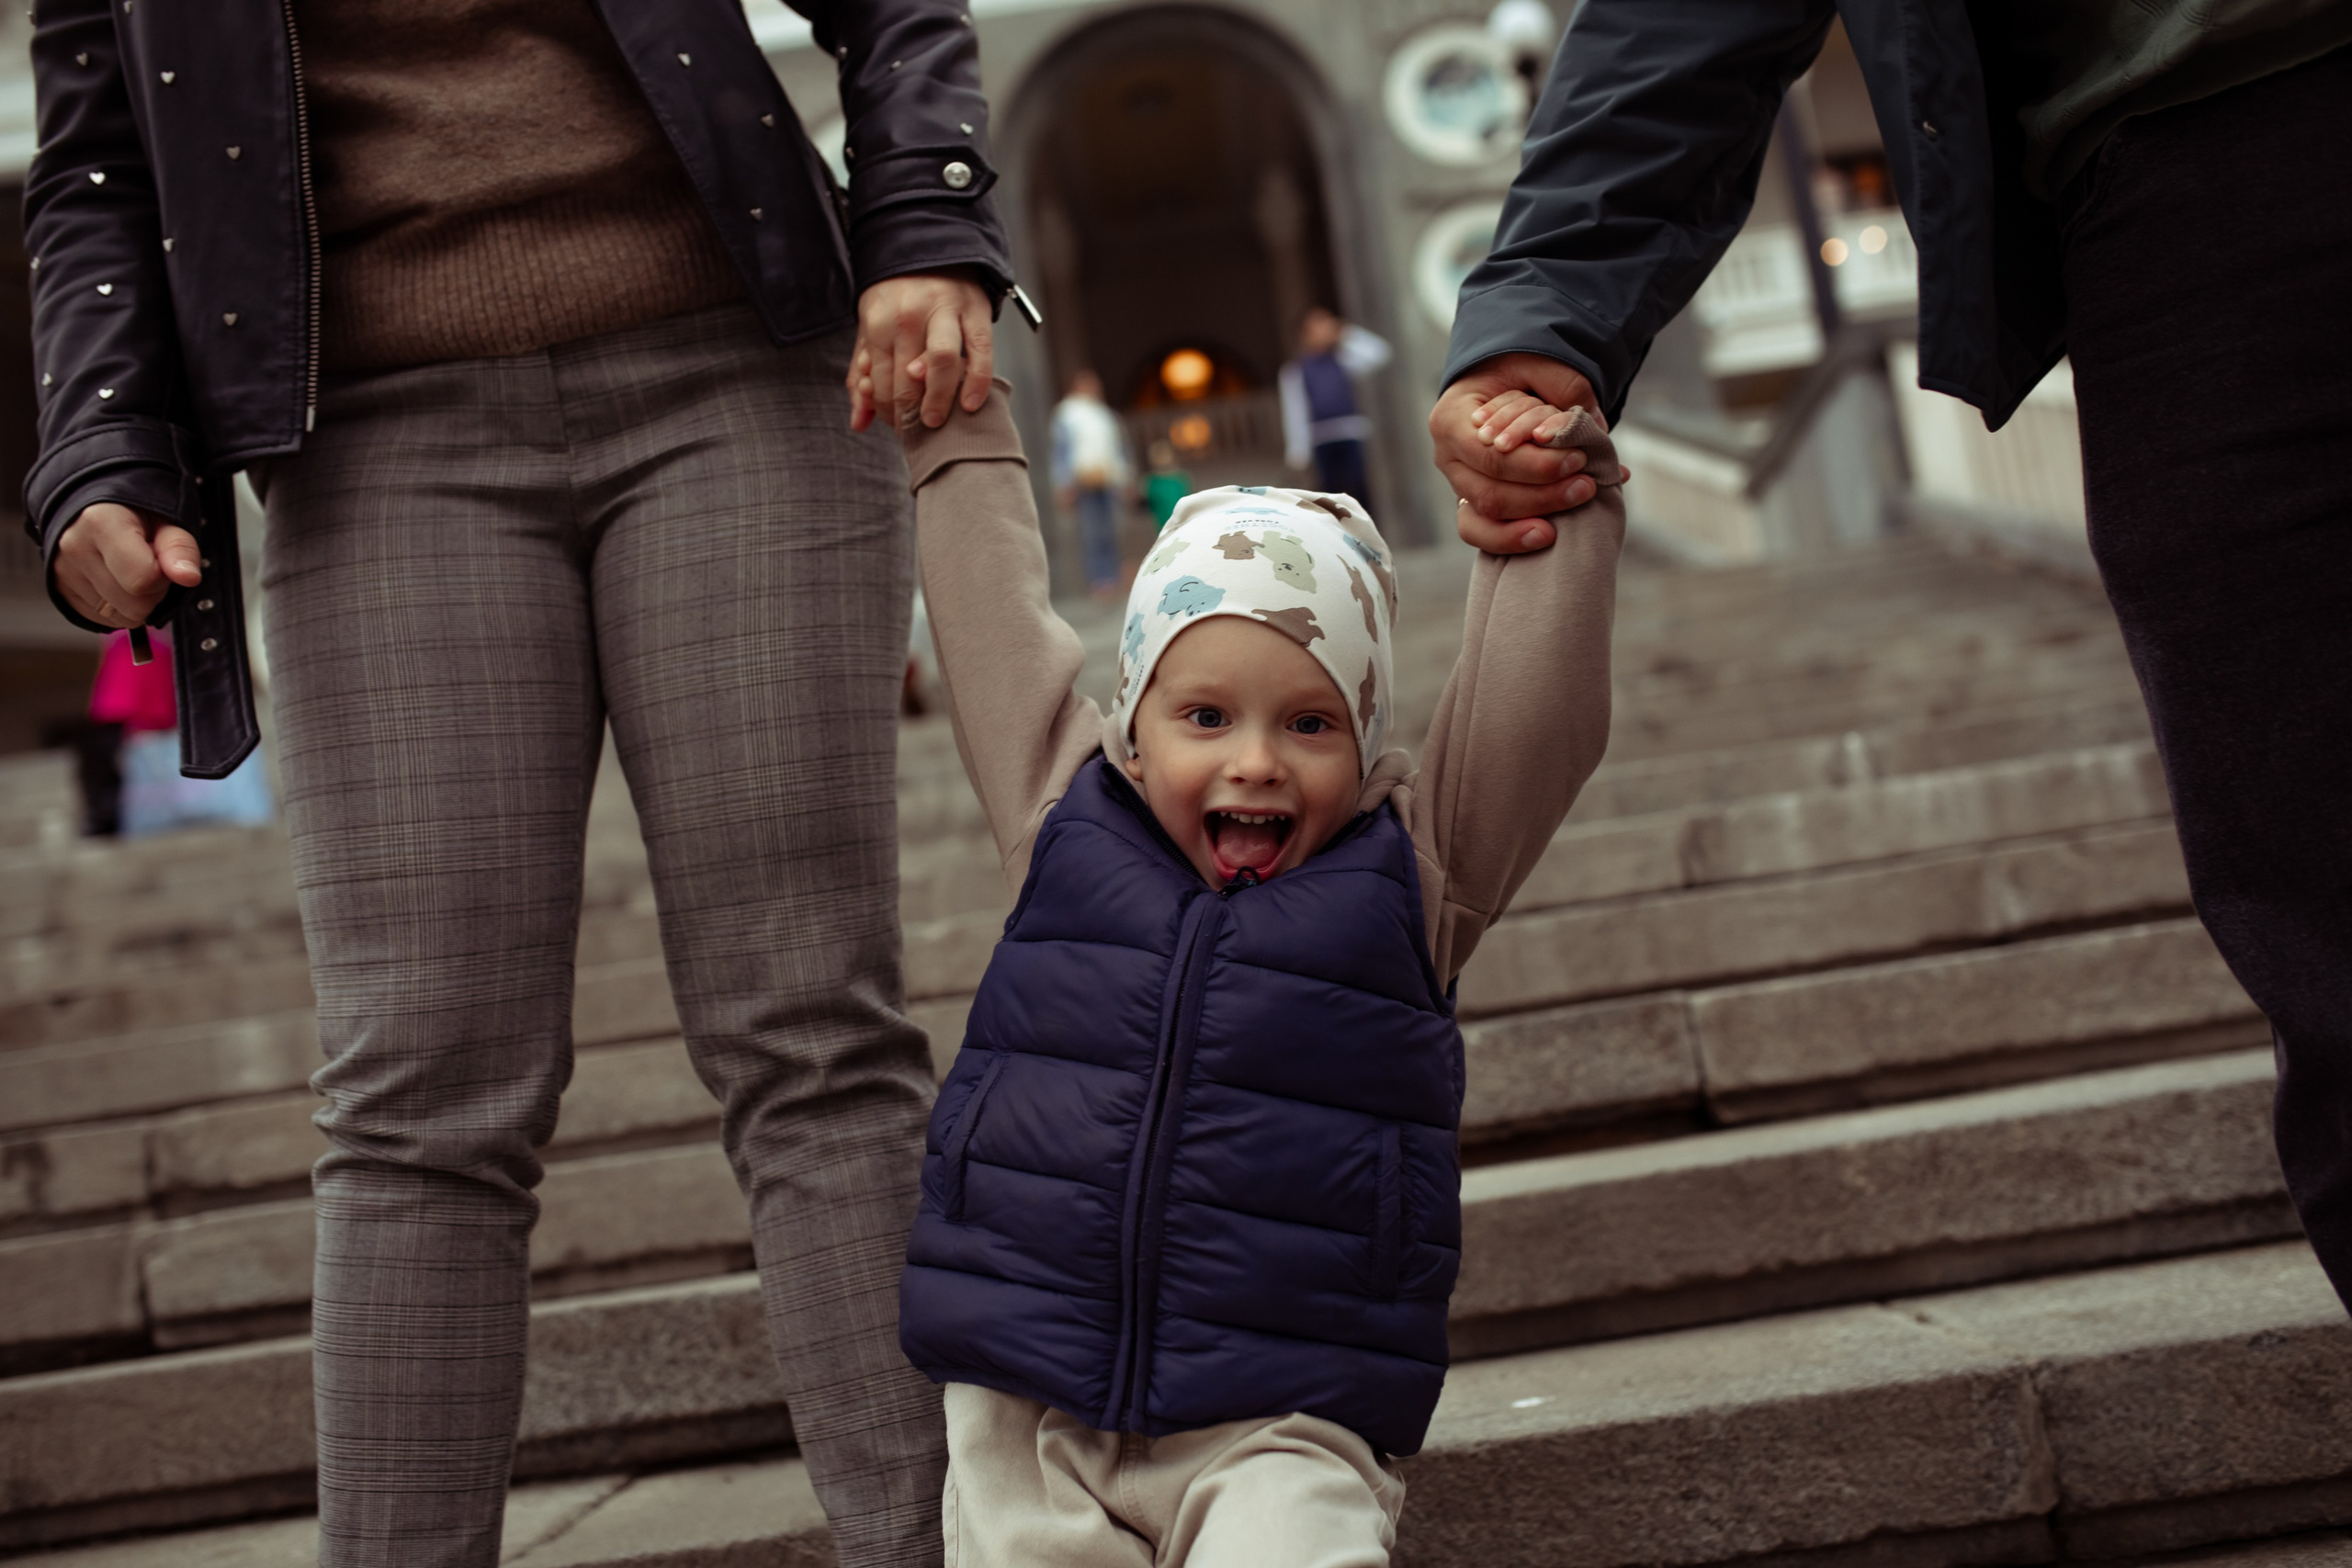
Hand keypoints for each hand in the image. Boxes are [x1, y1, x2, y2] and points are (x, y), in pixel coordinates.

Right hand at [51, 502, 200, 626]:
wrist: (91, 507)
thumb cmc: (135, 512)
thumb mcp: (166, 519)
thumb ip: (180, 547)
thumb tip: (188, 577)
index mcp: (100, 523)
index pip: (143, 579)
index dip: (163, 575)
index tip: (161, 558)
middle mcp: (75, 548)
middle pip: (134, 607)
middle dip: (153, 592)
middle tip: (148, 565)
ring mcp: (63, 572)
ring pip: (121, 618)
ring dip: (135, 601)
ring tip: (129, 570)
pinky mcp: (59, 591)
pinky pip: (104, 621)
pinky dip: (118, 607)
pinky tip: (116, 581)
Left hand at [848, 271, 995, 432]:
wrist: (927, 248)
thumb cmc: (895, 299)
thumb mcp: (870, 330)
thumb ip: (862, 377)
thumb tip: (859, 423)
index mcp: (879, 324)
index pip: (881, 383)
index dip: (887, 413)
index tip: (897, 425)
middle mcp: (909, 317)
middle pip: (908, 380)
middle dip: (911, 413)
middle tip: (916, 430)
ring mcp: (944, 312)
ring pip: (941, 363)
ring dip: (938, 400)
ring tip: (935, 422)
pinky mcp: (976, 311)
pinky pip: (980, 352)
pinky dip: (977, 381)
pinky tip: (971, 405)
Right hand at [1430, 352, 1604, 553]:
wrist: (1500, 381)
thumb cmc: (1516, 371)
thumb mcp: (1539, 362)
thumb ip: (1565, 385)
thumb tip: (1592, 426)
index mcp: (1451, 419)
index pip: (1491, 455)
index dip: (1535, 465)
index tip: (1578, 459)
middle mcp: (1446, 457)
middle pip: (1489, 492)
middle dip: (1543, 493)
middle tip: (1586, 484)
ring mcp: (1457, 483)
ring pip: (1488, 515)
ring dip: (1536, 512)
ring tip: (1577, 501)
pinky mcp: (1471, 502)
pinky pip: (1482, 533)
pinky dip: (1513, 539)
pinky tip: (1547, 535)